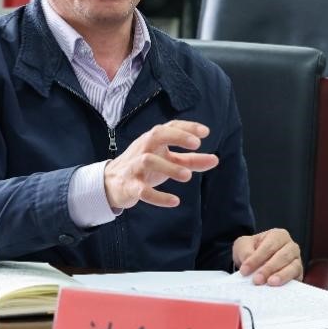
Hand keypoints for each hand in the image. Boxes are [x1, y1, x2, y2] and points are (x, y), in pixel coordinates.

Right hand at [103, 120, 218, 209]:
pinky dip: (158, 196)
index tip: (205, 133)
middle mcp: (143, 149)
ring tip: (188, 176)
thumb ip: (191, 160)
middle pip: (157, 135)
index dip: (187, 127)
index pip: (170, 127)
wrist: (112, 183)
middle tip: (196, 144)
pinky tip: (174, 201)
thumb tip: (215, 160)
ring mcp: (135, 166)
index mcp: (153, 140)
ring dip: (169, 167)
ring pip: (149, 161)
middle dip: (176, 137)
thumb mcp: (168, 160)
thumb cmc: (145, 167)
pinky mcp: (130, 185)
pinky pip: (142, 190)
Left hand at [232, 229, 302, 285]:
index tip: (245, 270)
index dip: (256, 259)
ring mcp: (297, 260)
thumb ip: (245, 252)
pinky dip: (287, 283)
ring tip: (270, 283)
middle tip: (257, 280)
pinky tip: (278, 289)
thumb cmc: (250, 250)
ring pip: (292, 267)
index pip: (269, 246)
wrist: (254, 262)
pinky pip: (296, 278)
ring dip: (281, 276)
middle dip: (268, 269)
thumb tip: (248, 262)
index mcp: (278, 235)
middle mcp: (291, 246)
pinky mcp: (298, 275)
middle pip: (282, 256)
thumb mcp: (243, 246)